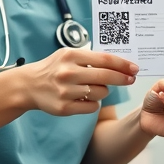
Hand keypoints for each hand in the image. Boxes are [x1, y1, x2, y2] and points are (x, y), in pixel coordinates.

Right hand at [17, 48, 137, 115]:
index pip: (105, 59)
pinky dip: (93, 103)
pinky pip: (92, 107)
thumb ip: (91, 58)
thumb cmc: (54, 68)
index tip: (134, 68)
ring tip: (91, 87)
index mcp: (71, 56)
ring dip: (102, 91)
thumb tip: (120, 63)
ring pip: (100, 93)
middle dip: (122, 78)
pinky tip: (84, 97)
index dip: (122, 64)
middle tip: (130, 79)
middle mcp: (68, 73)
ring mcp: (65, 91)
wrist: (29, 85)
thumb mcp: (68, 55)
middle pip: (106, 77)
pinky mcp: (64, 108)